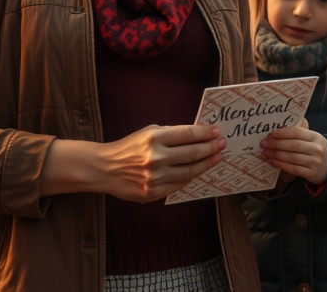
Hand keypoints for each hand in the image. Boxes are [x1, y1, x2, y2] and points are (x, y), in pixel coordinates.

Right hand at [94, 124, 224, 202]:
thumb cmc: (129, 147)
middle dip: (210, 148)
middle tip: (221, 145)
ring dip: (206, 164)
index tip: (216, 132)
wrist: (105, 169)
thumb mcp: (147, 132)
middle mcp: (155, 158)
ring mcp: (155, 177)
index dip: (205, 133)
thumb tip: (197, 135)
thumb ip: (171, 134)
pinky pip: (179, 185)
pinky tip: (198, 171)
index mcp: (154, 138)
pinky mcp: (153, 192)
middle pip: (192, 153)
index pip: (188, 134)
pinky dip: (190, 177)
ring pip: (189, 172)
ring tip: (215, 158)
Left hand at [261, 120, 326, 185]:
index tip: (271, 134)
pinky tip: (273, 161)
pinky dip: (282, 164)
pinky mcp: (311, 173)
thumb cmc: (315, 149)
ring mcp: (315, 162)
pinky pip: (293, 169)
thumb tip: (279, 128)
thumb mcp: (313, 138)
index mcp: (316, 137)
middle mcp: (317, 149)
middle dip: (276, 144)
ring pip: (292, 157)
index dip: (283, 133)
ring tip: (266, 152)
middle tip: (264, 143)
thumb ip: (300, 133)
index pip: (297, 133)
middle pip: (293, 145)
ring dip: (277, 154)